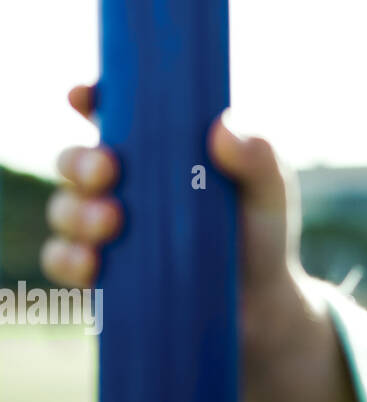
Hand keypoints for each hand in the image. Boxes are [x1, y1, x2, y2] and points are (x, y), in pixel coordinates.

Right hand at [42, 81, 312, 362]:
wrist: (260, 304)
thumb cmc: (262, 233)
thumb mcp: (269, 189)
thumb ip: (257, 156)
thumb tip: (222, 128)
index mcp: (160, 151)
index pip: (113, 114)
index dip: (91, 99)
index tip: (85, 96)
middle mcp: (126, 184)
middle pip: (76, 160)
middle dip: (80, 161)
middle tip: (108, 170)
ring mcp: (107, 228)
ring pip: (65, 208)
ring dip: (77, 211)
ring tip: (112, 222)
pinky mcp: (101, 273)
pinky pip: (62, 261)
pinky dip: (69, 258)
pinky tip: (92, 263)